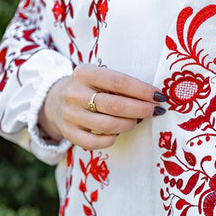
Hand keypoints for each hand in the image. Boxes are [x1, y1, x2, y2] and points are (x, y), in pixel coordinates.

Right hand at [37, 64, 166, 148]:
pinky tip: (118, 133)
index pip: (119, 82)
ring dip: (129, 124)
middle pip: (115, 105)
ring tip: (137, 121)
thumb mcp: (99, 77)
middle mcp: (74, 93)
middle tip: (155, 111)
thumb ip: (120, 84)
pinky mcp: (68, 133)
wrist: (55, 100)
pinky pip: (95, 142)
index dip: (143, 91)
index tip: (159, 96)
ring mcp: (70, 114)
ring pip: (108, 125)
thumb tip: (154, 97)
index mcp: (85, 73)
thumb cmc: (89, 88)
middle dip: (141, 109)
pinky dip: (112, 139)